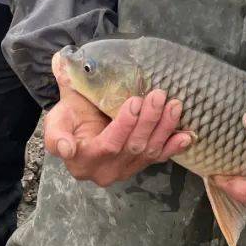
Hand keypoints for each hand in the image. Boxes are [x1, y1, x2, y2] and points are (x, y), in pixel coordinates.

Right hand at [44, 50, 191, 186]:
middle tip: (157, 94)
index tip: (134, 101)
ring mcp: (124, 170)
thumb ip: (59, 107)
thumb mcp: (58, 117)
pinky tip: (187, 135)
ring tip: (174, 105)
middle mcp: (105, 171)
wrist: (80, 131)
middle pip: (132, 147)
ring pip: (148, 151)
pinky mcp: (139, 166)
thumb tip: (59, 74)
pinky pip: (159, 158)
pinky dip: (174, 146)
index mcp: (82, 161)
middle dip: (148, 120)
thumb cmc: (70, 120)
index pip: (107, 145)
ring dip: (164, 128)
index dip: (123, 126)